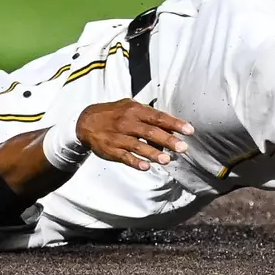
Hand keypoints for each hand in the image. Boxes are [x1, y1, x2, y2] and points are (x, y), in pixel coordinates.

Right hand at [75, 99, 192, 171]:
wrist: (86, 122)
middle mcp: (127, 122)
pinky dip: (135, 162)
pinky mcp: (111, 150)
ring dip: (154, 153)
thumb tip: (170, 128)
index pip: (158, 117)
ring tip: (168, 160)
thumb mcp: (130, 107)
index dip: (174, 124)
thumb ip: (149, 116)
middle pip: (151, 132)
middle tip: (183, 148)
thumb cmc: (115, 114)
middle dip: (168, 140)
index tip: (189, 130)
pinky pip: (124, 157)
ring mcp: (118, 137)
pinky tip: (146, 167)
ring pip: (138, 146)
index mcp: (135, 110)